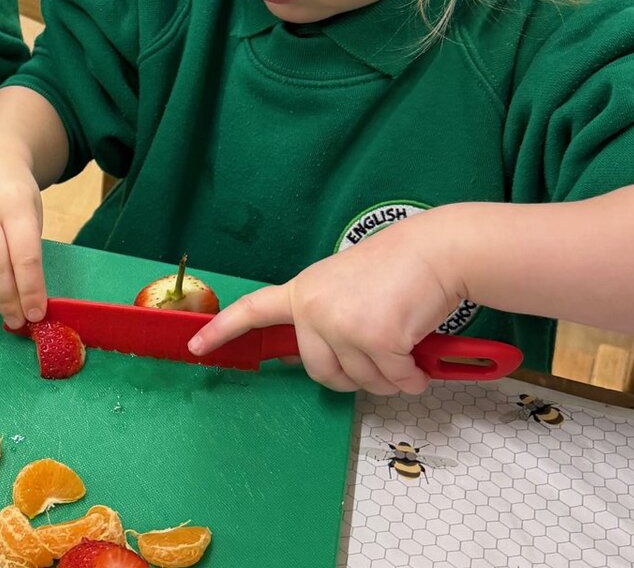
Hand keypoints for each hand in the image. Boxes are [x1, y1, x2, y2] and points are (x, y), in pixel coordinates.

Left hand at [190, 211, 466, 394]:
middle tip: (379, 361)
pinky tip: (419, 361)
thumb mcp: (342, 286)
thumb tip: (310, 360)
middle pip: (318, 371)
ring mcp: (342, 324)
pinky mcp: (376, 338)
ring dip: (388, 378)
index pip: (253, 310)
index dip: (222, 330)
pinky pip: (393, 379)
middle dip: (353, 377)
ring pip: (360, 380)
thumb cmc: (397, 269)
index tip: (197, 345)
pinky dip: (411, 379)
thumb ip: (322, 316)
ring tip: (403, 350)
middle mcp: (314, 308)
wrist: (436, 252)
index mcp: (302, 292)